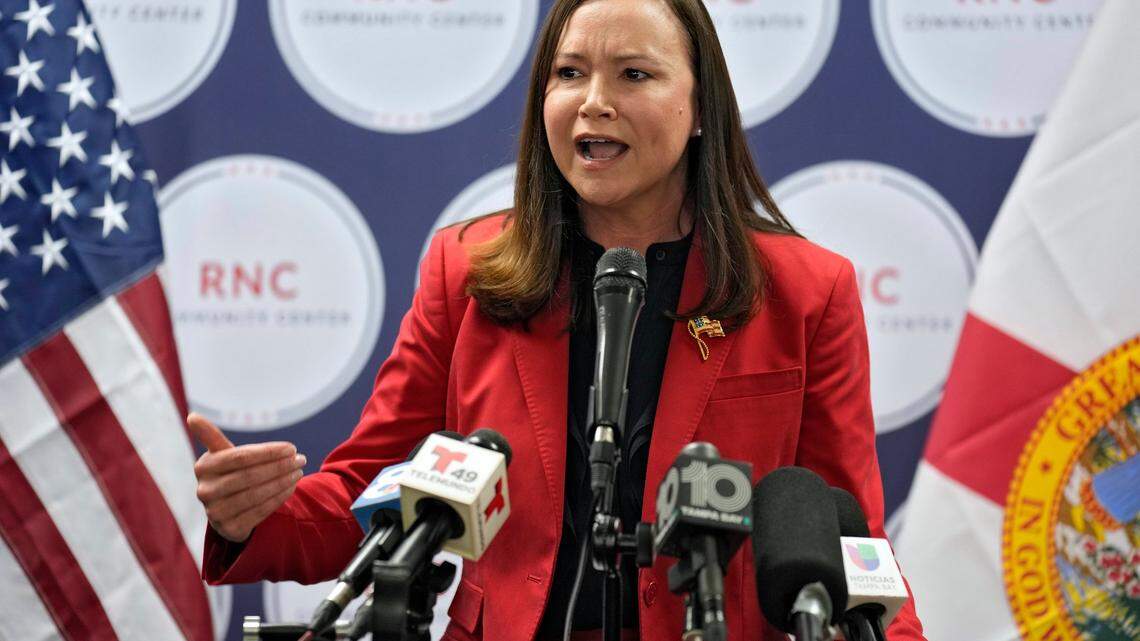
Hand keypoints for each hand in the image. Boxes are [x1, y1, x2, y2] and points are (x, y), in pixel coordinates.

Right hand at [188, 412, 305, 542]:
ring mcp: (215, 512)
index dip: (269, 452)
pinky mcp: (230, 529)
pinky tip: (291, 488)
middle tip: (301, 459)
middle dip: (280, 467)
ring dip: (283, 482)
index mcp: (203, 467)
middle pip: (250, 476)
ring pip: (257, 494)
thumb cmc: (229, 473)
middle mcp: (205, 491)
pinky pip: (260, 512)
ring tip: (299, 472)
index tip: (291, 448)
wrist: (227, 510)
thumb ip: (211, 436)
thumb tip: (192, 416)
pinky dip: (279, 498)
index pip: (241, 457)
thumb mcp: (222, 454)